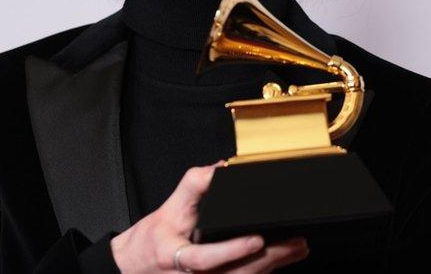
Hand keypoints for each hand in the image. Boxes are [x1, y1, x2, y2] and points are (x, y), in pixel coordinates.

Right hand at [110, 162, 308, 272]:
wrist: (135, 268)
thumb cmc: (150, 242)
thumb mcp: (166, 209)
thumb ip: (192, 186)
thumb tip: (219, 168)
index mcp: (175, 256)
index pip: (204, 259)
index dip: (232, 251)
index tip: (256, 240)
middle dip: (268, 259)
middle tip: (294, 243)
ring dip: (272, 267)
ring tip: (296, 249)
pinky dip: (261, 273)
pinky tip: (278, 262)